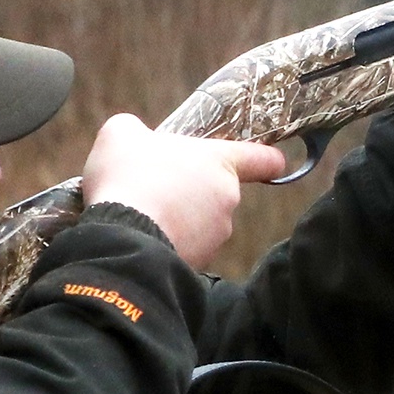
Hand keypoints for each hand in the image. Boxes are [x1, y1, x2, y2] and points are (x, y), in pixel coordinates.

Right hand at [81, 115, 286, 267]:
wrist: (123, 238)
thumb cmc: (129, 177)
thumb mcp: (121, 135)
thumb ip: (135, 130)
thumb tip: (134, 136)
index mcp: (220, 162)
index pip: (262, 159)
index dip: (268, 160)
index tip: (273, 163)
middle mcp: (227, 199)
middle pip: (218, 191)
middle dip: (192, 190)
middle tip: (156, 185)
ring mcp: (216, 235)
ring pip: (201, 222)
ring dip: (180, 218)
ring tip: (142, 213)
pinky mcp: (200, 263)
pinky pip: (187, 247)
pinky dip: (169, 242)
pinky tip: (142, 236)